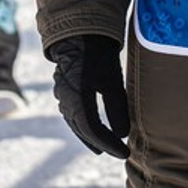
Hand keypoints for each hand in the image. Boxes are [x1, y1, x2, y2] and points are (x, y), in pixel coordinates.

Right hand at [49, 34, 129, 158]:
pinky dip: (84, 126)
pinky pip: (73, 116)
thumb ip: (117, 108)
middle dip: (101, 143)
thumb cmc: (98, 56)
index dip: (110, 144)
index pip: (94, 130)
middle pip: (83, 131)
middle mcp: (66, 102)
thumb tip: (123, 134)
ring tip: (105, 147)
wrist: (79, 35)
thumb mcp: (112, 80)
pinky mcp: (64, 93)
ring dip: (91, 137)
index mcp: (78, 99)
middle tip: (119, 153)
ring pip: (77, 125)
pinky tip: (92, 130)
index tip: (125, 152)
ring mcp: (62, 98)